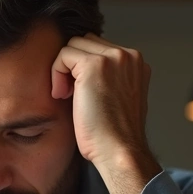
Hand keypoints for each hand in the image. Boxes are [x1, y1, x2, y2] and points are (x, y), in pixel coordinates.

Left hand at [51, 34, 160, 193]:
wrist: (119, 151)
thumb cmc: (114, 134)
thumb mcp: (118, 97)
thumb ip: (109, 78)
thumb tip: (81, 70)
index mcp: (136, 62)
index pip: (99, 48)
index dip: (82, 68)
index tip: (81, 94)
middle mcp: (129, 56)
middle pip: (85, 42)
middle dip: (73, 65)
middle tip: (71, 94)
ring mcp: (113, 58)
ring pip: (73, 46)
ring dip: (64, 69)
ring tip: (67, 95)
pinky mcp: (94, 65)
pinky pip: (63, 55)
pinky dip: (56, 73)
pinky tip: (62, 95)